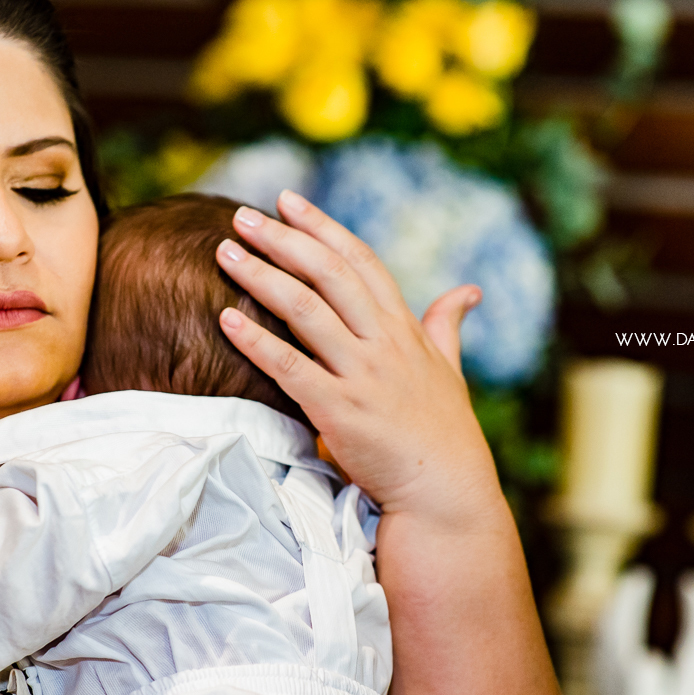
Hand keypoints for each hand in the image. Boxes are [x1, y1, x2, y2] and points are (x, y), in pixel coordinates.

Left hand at [217, 189, 495, 522]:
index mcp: (405, 329)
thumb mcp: (451, 370)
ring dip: (261, 276)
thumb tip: (469, 290)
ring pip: (306, 311)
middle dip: (283, 239)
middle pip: (328, 274)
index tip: (287, 200)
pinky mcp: (340, 413)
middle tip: (241, 216)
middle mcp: (384, 343)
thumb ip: (448, 326)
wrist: (447, 494)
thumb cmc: (445, 434)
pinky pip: (290, 368)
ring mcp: (363, 376)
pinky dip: (256, 341)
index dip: (322, 227)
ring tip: (224, 251)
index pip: (360, 261)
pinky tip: (225, 318)